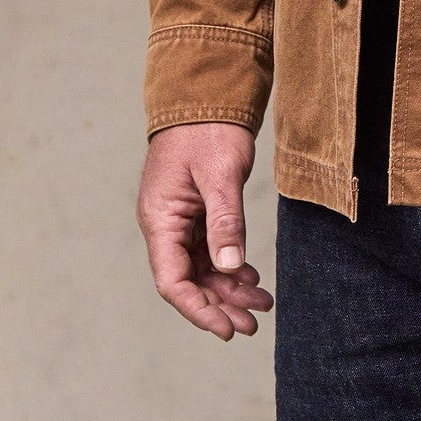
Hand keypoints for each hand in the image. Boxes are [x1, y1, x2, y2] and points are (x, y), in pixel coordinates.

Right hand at [136, 123, 273, 339]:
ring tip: (261, 303)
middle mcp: (164, 223)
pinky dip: (230, 264)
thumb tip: (228, 268)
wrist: (207, 91)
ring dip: (228, 287)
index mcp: (160, 218)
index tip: (227, 329)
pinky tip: (251, 275)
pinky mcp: (194, 209)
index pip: (173, 281)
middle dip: (220, 304)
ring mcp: (179, 217)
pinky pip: (209, 247)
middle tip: (254, 323)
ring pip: (201, 266)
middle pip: (189, 280)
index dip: (199, 309)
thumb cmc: (208, 127)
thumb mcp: (220, 173)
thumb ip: (225, 220)